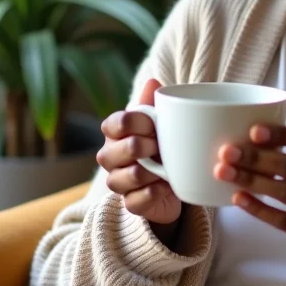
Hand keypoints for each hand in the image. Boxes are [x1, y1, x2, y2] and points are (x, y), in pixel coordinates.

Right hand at [97, 79, 181, 227]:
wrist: (174, 180)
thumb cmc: (162, 144)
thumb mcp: (160, 122)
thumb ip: (154, 103)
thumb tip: (153, 80)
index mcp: (115, 133)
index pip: (113, 123)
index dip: (135, 123)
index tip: (154, 124)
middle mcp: (110, 157)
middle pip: (115, 151)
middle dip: (141, 147)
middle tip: (160, 146)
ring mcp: (118, 182)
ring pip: (124, 177)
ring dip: (148, 171)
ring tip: (164, 168)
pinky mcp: (131, 204)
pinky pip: (136, 201)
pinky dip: (153, 192)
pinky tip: (165, 186)